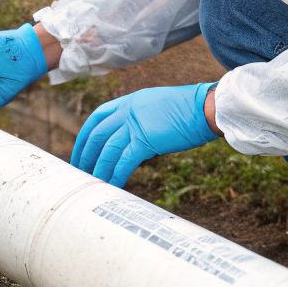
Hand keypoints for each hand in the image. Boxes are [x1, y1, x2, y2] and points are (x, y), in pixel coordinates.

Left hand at [71, 83, 217, 187]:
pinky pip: (124, 161)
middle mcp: (128, 110)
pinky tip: (112, 185)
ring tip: (93, 183)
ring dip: (98, 168)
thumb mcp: (159, 108)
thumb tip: (135, 143)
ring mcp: (135, 124)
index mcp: (130, 101)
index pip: (98, 117)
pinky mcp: (145, 139)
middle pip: (97, 135)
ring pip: (107, 150)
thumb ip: (142, 121)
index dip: (85, 135)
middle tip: (80, 172)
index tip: (81, 150)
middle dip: (86, 155)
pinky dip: (115, 175)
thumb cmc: (191, 110)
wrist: (207, 108)